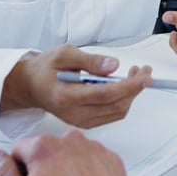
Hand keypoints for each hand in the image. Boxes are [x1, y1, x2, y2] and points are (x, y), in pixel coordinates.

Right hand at [0, 129, 133, 175]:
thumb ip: (3, 173)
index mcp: (44, 147)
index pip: (20, 148)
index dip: (19, 168)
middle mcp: (70, 141)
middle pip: (48, 148)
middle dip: (45, 166)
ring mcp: (92, 148)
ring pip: (72, 152)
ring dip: (68, 166)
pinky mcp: (111, 158)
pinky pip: (94, 158)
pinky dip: (89, 170)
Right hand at [1, 43, 151, 128]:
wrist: (31, 85)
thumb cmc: (45, 69)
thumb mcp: (65, 53)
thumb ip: (90, 60)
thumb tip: (113, 65)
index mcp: (66, 96)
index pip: (106, 94)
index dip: (129, 86)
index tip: (144, 76)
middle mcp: (73, 113)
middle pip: (115, 106)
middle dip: (135, 88)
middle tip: (145, 71)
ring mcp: (79, 120)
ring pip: (116, 112)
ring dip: (131, 94)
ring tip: (136, 74)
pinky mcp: (85, 122)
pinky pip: (111, 115)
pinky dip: (123, 100)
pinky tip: (125, 85)